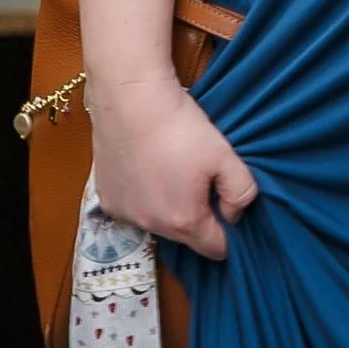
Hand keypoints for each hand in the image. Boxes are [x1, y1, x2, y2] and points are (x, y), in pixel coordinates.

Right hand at [88, 74, 258, 260]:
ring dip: (168, 205)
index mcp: (184, 221)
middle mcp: (151, 226)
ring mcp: (124, 214)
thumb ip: (242, 192)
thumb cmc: (180, 127)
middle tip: (200, 178)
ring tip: (171, 168)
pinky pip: (133, 207)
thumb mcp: (225, 155)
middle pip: (185, 236)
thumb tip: (233, 213)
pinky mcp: (107, 198)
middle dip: (197, 215)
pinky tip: (146, 166)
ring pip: (157, 221)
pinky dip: (143, 195)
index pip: (216, 249)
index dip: (228, 229)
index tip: (225, 202)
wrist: (131, 99)